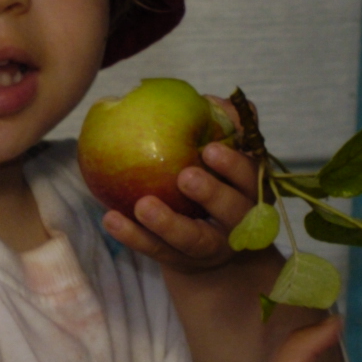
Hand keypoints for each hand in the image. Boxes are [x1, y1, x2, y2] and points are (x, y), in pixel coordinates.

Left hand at [101, 97, 267, 274]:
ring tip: (143, 205)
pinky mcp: (179, 261)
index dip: (234, 165)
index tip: (210, 149)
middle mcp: (237, 222)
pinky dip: (132, 236)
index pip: (250, 176)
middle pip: (232, 210)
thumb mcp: (227, 160)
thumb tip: (210, 100)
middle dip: (211, 193)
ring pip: (192, 239)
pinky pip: (155, 250)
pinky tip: (110, 219)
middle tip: (185, 176)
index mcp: (251, 190)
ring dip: (167, 223)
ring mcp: (209, 246)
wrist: (214, 246)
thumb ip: (225, 129)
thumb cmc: (218, 183)